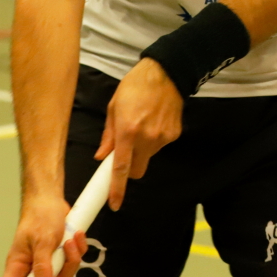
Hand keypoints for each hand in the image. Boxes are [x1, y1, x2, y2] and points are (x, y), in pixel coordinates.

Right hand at [0, 192, 89, 276]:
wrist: (51, 200)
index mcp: (16, 268)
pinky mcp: (58, 260)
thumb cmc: (40, 217)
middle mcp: (29, 271)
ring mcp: (45, 267)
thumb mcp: (41, 241)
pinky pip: (71, 267)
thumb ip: (42, 267)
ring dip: (70, 262)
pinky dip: (77, 253)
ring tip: (70, 242)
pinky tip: (75, 237)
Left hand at [96, 58, 182, 209]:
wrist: (166, 73)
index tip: (114, 204)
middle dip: (129, 169)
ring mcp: (162, 138)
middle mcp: (146, 138)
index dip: (117, 188)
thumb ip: (109, 135)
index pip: (121, 167)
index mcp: (128, 131)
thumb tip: (102, 156)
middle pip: (137, 171)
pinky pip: (160, 146)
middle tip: (126, 153)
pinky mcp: (174, 135)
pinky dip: (154, 140)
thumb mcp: (114, 107)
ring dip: (142, 150)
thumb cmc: (135, 87)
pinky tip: (154, 121)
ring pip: (148, 157)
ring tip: (142, 125)